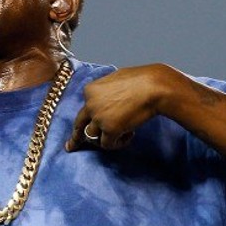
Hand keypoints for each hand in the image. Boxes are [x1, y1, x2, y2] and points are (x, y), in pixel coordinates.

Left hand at [65, 63, 180, 151]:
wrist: (153, 87)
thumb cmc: (141, 80)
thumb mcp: (115, 80)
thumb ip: (106, 92)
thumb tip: (108, 100)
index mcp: (90, 90)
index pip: (85, 109)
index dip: (91, 117)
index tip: (85, 125)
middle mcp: (90, 104)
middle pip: (79, 124)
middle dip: (75, 137)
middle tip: (71, 146)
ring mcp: (98, 118)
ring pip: (93, 137)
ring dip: (106, 138)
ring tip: (123, 134)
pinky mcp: (109, 130)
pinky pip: (107, 145)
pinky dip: (118, 143)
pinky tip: (129, 135)